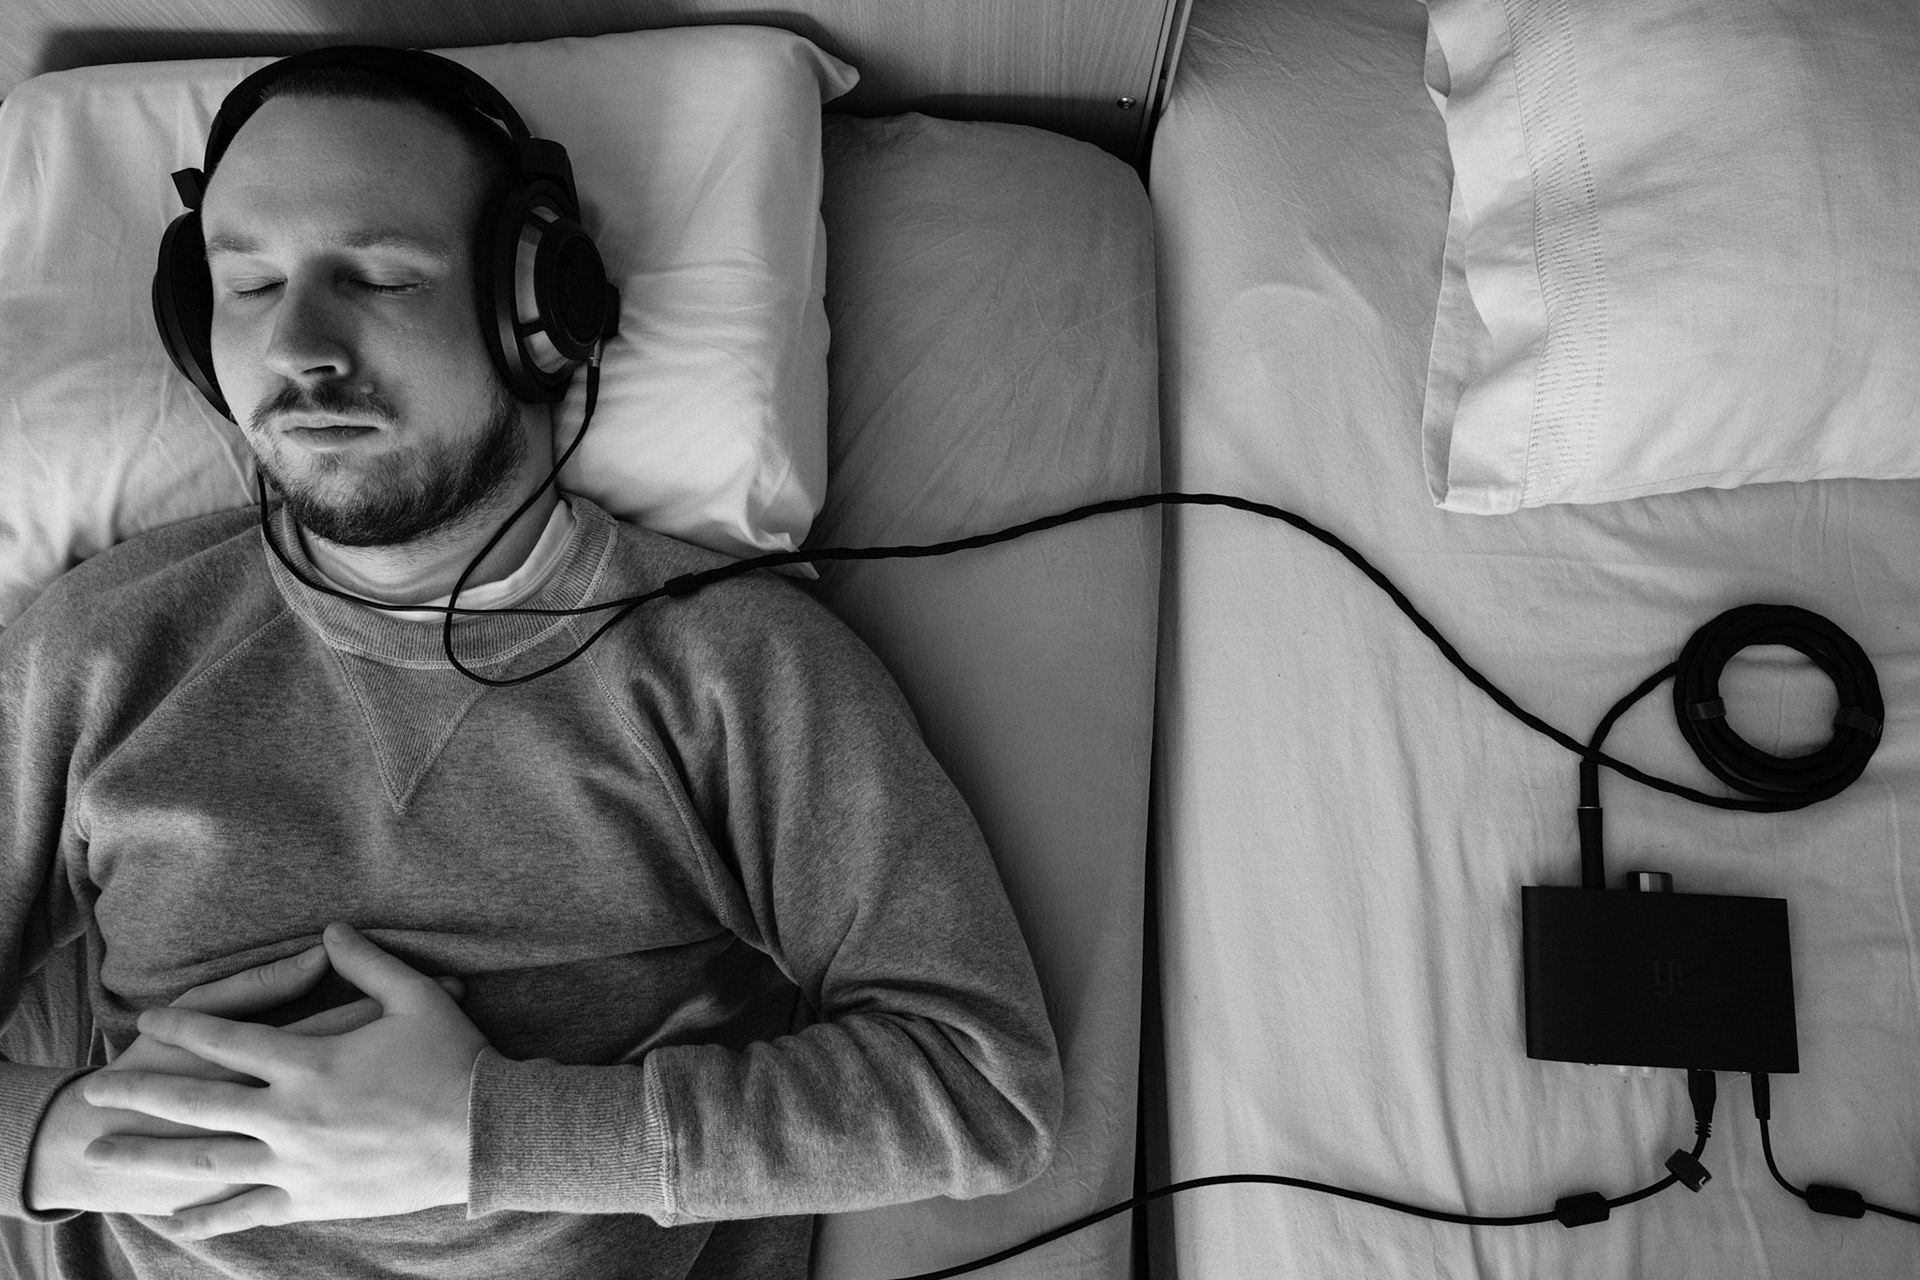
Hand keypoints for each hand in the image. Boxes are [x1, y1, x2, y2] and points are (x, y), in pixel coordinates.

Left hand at [78, 922, 489, 1239]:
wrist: (484, 1135)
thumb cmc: (455, 1061)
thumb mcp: (416, 997)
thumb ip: (367, 963)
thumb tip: (329, 931)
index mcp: (311, 1062)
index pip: (228, 1039)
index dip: (182, 1026)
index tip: (146, 1017)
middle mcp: (292, 1114)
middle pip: (198, 1101)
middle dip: (139, 1094)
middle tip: (94, 1090)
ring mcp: (298, 1162)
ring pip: (207, 1161)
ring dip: (150, 1156)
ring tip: (103, 1154)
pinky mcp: (315, 1198)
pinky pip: (249, 1209)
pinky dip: (208, 1216)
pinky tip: (173, 1218)